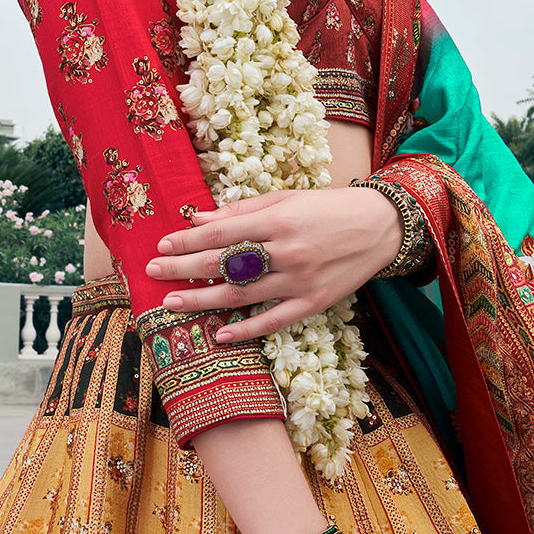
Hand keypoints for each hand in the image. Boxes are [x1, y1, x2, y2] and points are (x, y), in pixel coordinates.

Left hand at [145, 188, 402, 341]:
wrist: (380, 226)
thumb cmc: (329, 207)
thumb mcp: (286, 199)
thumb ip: (242, 211)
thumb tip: (200, 218)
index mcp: (277, 219)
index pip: (220, 233)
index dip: (187, 240)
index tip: (161, 244)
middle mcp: (286, 251)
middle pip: (223, 264)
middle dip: (183, 269)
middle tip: (153, 272)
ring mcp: (299, 281)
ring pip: (241, 295)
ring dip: (202, 300)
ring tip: (171, 303)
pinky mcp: (313, 303)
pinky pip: (273, 321)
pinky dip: (246, 330)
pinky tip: (220, 335)